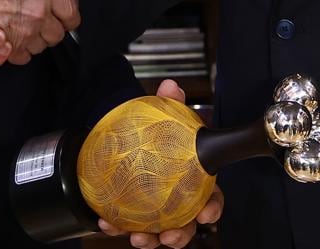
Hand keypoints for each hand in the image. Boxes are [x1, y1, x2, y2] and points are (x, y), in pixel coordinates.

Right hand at [0, 0, 78, 65]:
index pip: (71, 12)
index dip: (66, 14)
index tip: (58, 14)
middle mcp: (39, 13)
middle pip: (57, 34)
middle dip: (49, 30)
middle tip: (34, 21)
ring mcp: (26, 33)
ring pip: (41, 47)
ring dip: (31, 40)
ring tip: (16, 28)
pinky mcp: (10, 48)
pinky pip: (23, 57)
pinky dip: (16, 52)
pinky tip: (6, 40)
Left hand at [95, 79, 224, 248]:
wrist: (128, 139)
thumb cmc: (156, 134)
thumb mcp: (164, 116)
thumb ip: (170, 102)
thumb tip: (170, 86)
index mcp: (194, 180)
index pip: (211, 198)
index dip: (212, 209)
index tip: (206, 214)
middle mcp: (178, 201)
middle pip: (187, 225)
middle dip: (180, 235)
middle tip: (169, 235)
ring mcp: (156, 211)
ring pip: (158, 233)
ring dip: (150, 240)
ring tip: (138, 238)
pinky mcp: (134, 215)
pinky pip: (127, 225)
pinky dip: (117, 227)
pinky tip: (106, 223)